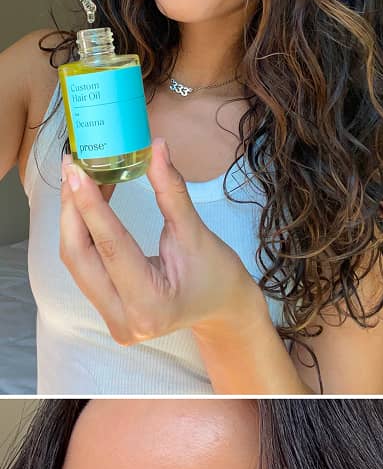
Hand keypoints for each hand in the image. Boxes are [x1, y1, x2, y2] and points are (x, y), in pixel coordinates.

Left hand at [59, 138, 260, 345]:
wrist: (224, 309)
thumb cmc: (218, 276)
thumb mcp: (197, 233)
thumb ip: (171, 192)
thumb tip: (156, 148)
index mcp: (149, 305)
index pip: (110, 246)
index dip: (90, 204)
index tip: (78, 169)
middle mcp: (125, 319)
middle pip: (79, 256)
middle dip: (73, 208)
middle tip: (73, 167)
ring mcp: (113, 319)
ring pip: (76, 261)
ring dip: (74, 217)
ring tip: (80, 180)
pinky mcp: (108, 310)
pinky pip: (84, 266)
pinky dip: (83, 232)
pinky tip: (87, 204)